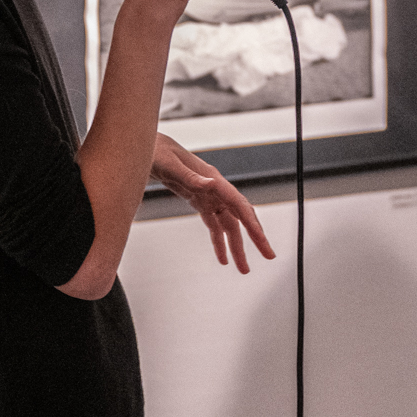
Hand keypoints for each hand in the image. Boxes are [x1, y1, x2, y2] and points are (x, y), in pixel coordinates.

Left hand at [150, 134, 271, 271]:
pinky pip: (214, 225)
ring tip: (243, 268)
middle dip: (255, 237)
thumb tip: (210, 184)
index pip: (239, 205)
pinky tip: (222, 258)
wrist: (147, 148)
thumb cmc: (157, 152)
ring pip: (228, 225)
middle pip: (240, 217)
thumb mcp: (169, 164)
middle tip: (269, 256)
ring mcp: (208, 196)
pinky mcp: (199, 201)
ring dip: (237, 246)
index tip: (262, 240)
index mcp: (213, 179)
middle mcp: (215, 188)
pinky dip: (219, 242)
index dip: (252, 223)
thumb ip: (190, 176)